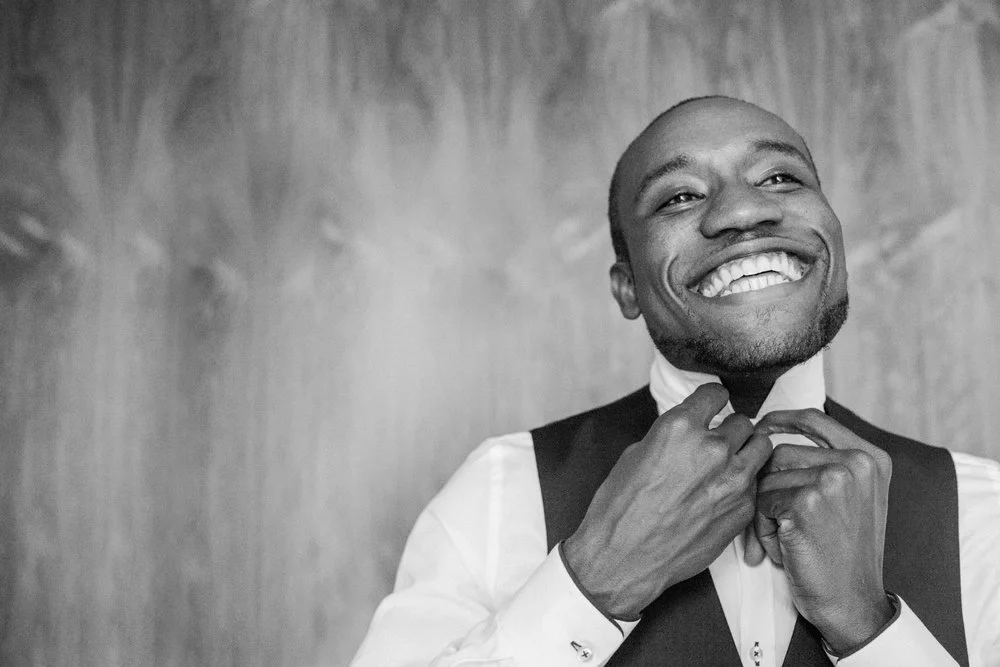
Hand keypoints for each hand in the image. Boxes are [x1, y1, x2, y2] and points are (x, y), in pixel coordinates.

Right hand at [562, 384, 771, 618]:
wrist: (624, 558)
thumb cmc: (622, 508)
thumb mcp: (637, 454)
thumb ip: (671, 436)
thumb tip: (688, 431)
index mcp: (680, 428)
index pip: (715, 394)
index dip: (712, 400)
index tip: (711, 405)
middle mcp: (712, 449)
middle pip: (742, 421)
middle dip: (728, 429)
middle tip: (716, 441)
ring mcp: (733, 480)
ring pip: (761, 447)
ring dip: (746, 450)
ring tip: (729, 462)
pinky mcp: (742, 508)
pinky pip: (755, 483)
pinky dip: (743, 483)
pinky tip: (721, 494)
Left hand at [750, 408, 894, 653]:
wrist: (852, 601)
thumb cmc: (843, 553)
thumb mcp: (851, 498)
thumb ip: (825, 463)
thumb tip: (767, 434)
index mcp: (870, 457)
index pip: (814, 418)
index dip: (781, 419)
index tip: (761, 426)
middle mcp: (856, 463)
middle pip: (780, 452)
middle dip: (767, 486)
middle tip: (774, 520)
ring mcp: (833, 479)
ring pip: (766, 478)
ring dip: (764, 510)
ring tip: (785, 539)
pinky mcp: (807, 502)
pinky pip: (762, 502)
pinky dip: (763, 528)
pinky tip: (784, 549)